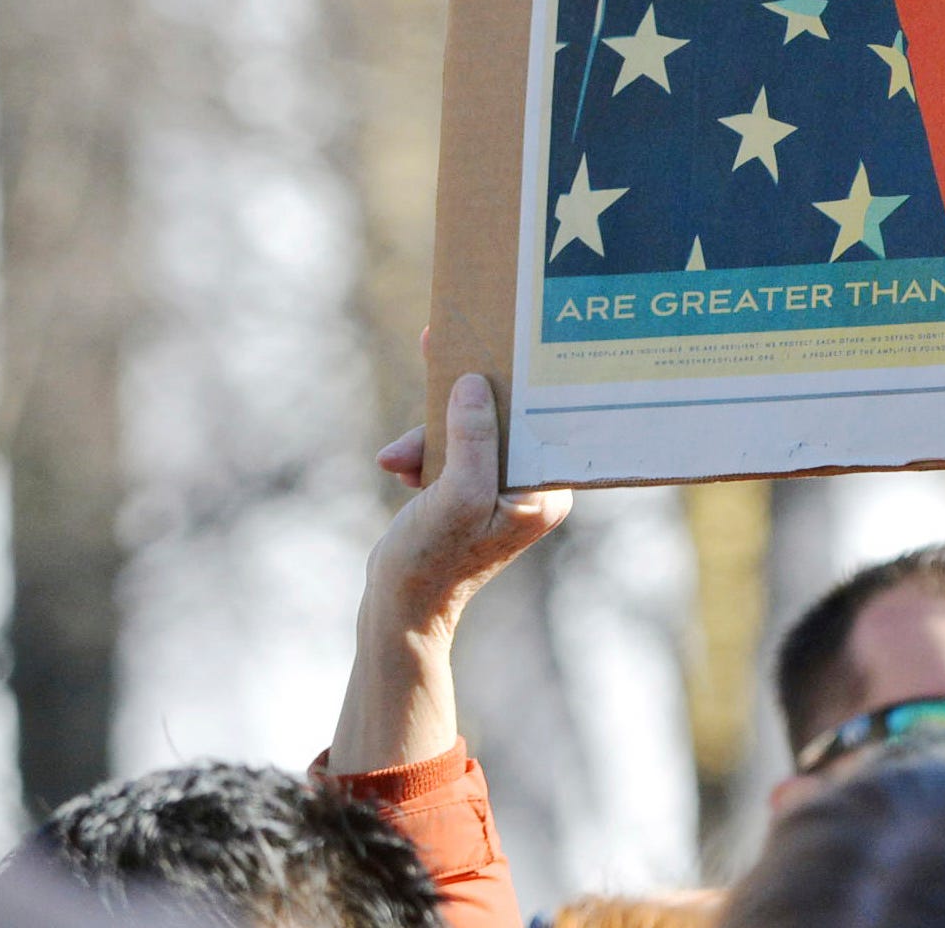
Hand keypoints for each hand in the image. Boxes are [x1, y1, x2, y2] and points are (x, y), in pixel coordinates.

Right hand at [328, 374, 567, 774]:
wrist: (397, 609)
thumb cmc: (433, 560)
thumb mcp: (458, 495)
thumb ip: (472, 438)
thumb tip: (474, 382)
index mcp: (547, 491)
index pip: (540, 418)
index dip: (517, 376)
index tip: (499, 337)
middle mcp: (532, 486)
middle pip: (503, 417)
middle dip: (458, 406)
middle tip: (439, 350)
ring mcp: (499, 487)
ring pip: (469, 429)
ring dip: (429, 436)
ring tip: (398, 457)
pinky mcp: (469, 488)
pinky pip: (450, 447)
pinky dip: (422, 451)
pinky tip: (399, 464)